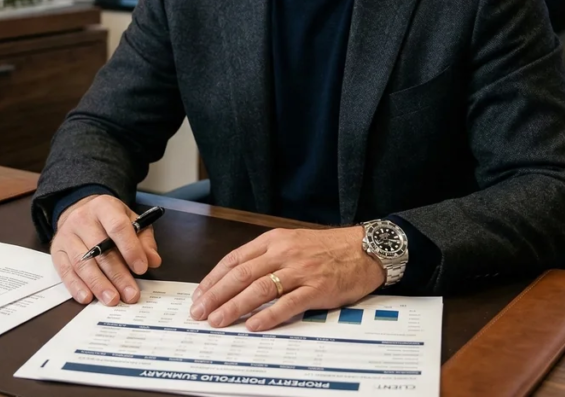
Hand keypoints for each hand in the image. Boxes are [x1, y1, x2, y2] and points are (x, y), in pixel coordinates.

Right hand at [50, 194, 161, 306]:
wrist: (80, 211)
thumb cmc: (110, 220)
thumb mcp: (131, 221)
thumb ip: (144, 240)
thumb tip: (153, 260)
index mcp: (104, 207)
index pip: (117, 227)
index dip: (130, 249)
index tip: (142, 268)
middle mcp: (83, 219)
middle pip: (100, 249)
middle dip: (117, 275)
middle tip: (130, 294)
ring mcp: (67, 235)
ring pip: (82, 262)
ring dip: (98, 284)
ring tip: (112, 299)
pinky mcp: (56, 251)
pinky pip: (65, 271)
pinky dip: (76, 286)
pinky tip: (87, 297)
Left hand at [189, 226, 384, 331]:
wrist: (364, 249)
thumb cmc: (328, 248)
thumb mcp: (292, 242)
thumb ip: (267, 256)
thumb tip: (237, 278)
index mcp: (274, 240)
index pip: (235, 259)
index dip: (214, 278)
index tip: (200, 294)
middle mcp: (284, 253)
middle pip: (241, 275)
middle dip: (216, 295)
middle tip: (200, 312)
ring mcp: (300, 271)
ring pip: (259, 289)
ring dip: (234, 306)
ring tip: (218, 320)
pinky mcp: (317, 289)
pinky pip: (288, 304)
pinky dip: (268, 315)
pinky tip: (253, 325)